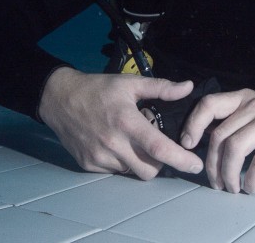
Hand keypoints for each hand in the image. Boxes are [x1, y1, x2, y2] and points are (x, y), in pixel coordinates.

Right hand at [38, 67, 202, 178]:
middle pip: (148, 171)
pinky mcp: (88, 165)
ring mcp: (99, 157)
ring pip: (131, 172)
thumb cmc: (98, 89)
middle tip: (158, 147)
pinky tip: (116, 144)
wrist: (59, 98)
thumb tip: (188, 87)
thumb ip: (161, 88)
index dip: (180, 159)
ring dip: (139, 162)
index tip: (195, 165)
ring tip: (133, 141)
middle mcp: (113, 143)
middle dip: (160, 164)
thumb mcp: (130, 83)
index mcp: (126, 121)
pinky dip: (122, 162)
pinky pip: (115, 171)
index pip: (158, 148)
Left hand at [179, 89, 254, 193]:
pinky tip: (251, 186)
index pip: (209, 104)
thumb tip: (209, 141)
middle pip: (219, 135)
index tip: (187, 145)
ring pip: (235, 149)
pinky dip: (250, 179)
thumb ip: (239, 119)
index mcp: (246, 98)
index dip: (193, 125)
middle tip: (215, 182)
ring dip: (228, 174)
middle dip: (211, 164)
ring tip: (231, 188)